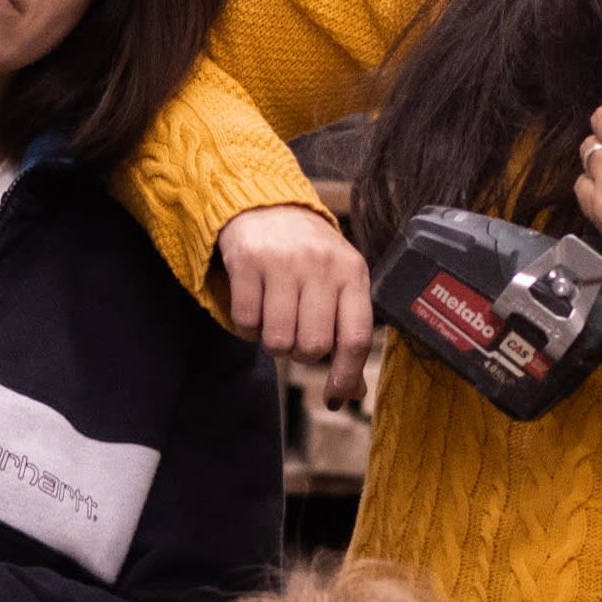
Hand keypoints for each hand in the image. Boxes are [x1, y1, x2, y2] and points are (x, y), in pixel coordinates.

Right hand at [212, 202, 370, 401]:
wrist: (266, 205)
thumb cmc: (309, 257)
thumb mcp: (340, 285)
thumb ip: (348, 336)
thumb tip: (351, 394)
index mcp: (352, 272)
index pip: (355, 336)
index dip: (346, 375)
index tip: (335, 395)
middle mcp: (321, 264)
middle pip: (312, 346)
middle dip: (301, 352)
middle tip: (297, 332)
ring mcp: (282, 261)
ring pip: (277, 340)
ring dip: (273, 342)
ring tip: (276, 318)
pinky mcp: (247, 261)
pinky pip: (245, 323)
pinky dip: (247, 329)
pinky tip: (256, 308)